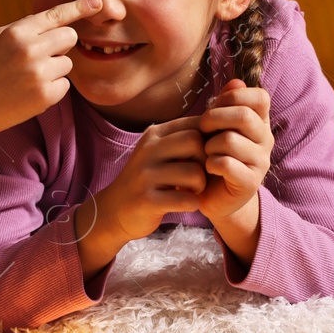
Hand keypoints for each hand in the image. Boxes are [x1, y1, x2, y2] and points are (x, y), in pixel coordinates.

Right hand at [0, 0, 102, 135]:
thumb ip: (23, 27)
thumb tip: (51, 20)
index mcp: (18, 33)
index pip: (56, 15)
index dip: (80, 7)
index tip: (97, 2)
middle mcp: (31, 50)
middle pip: (70, 37)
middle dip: (62, 44)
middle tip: (44, 55)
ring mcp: (40, 73)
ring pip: (67, 62)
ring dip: (55, 69)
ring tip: (30, 77)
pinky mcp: (46, 95)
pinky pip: (65, 84)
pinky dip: (53, 88)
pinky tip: (31, 92)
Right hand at [75, 115, 207, 273]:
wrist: (114, 209)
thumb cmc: (147, 179)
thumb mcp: (159, 152)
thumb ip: (183, 139)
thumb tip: (219, 126)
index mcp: (154, 135)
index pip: (196, 123)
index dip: (211, 140)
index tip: (208, 156)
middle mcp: (148, 150)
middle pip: (196, 142)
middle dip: (207, 161)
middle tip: (202, 175)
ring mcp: (145, 175)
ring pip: (194, 173)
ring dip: (201, 186)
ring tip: (193, 191)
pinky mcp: (147, 200)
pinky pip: (186, 200)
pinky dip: (193, 204)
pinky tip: (185, 204)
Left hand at [194, 79, 272, 220]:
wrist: (214, 194)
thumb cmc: (213, 154)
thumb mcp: (216, 126)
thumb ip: (225, 104)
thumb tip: (235, 82)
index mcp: (260, 122)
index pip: (260, 97)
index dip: (234, 97)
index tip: (214, 106)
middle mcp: (266, 140)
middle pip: (243, 116)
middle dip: (213, 118)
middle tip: (202, 129)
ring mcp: (261, 163)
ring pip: (230, 140)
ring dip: (209, 146)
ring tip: (206, 153)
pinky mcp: (250, 183)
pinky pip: (226, 164)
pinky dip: (210, 164)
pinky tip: (209, 168)